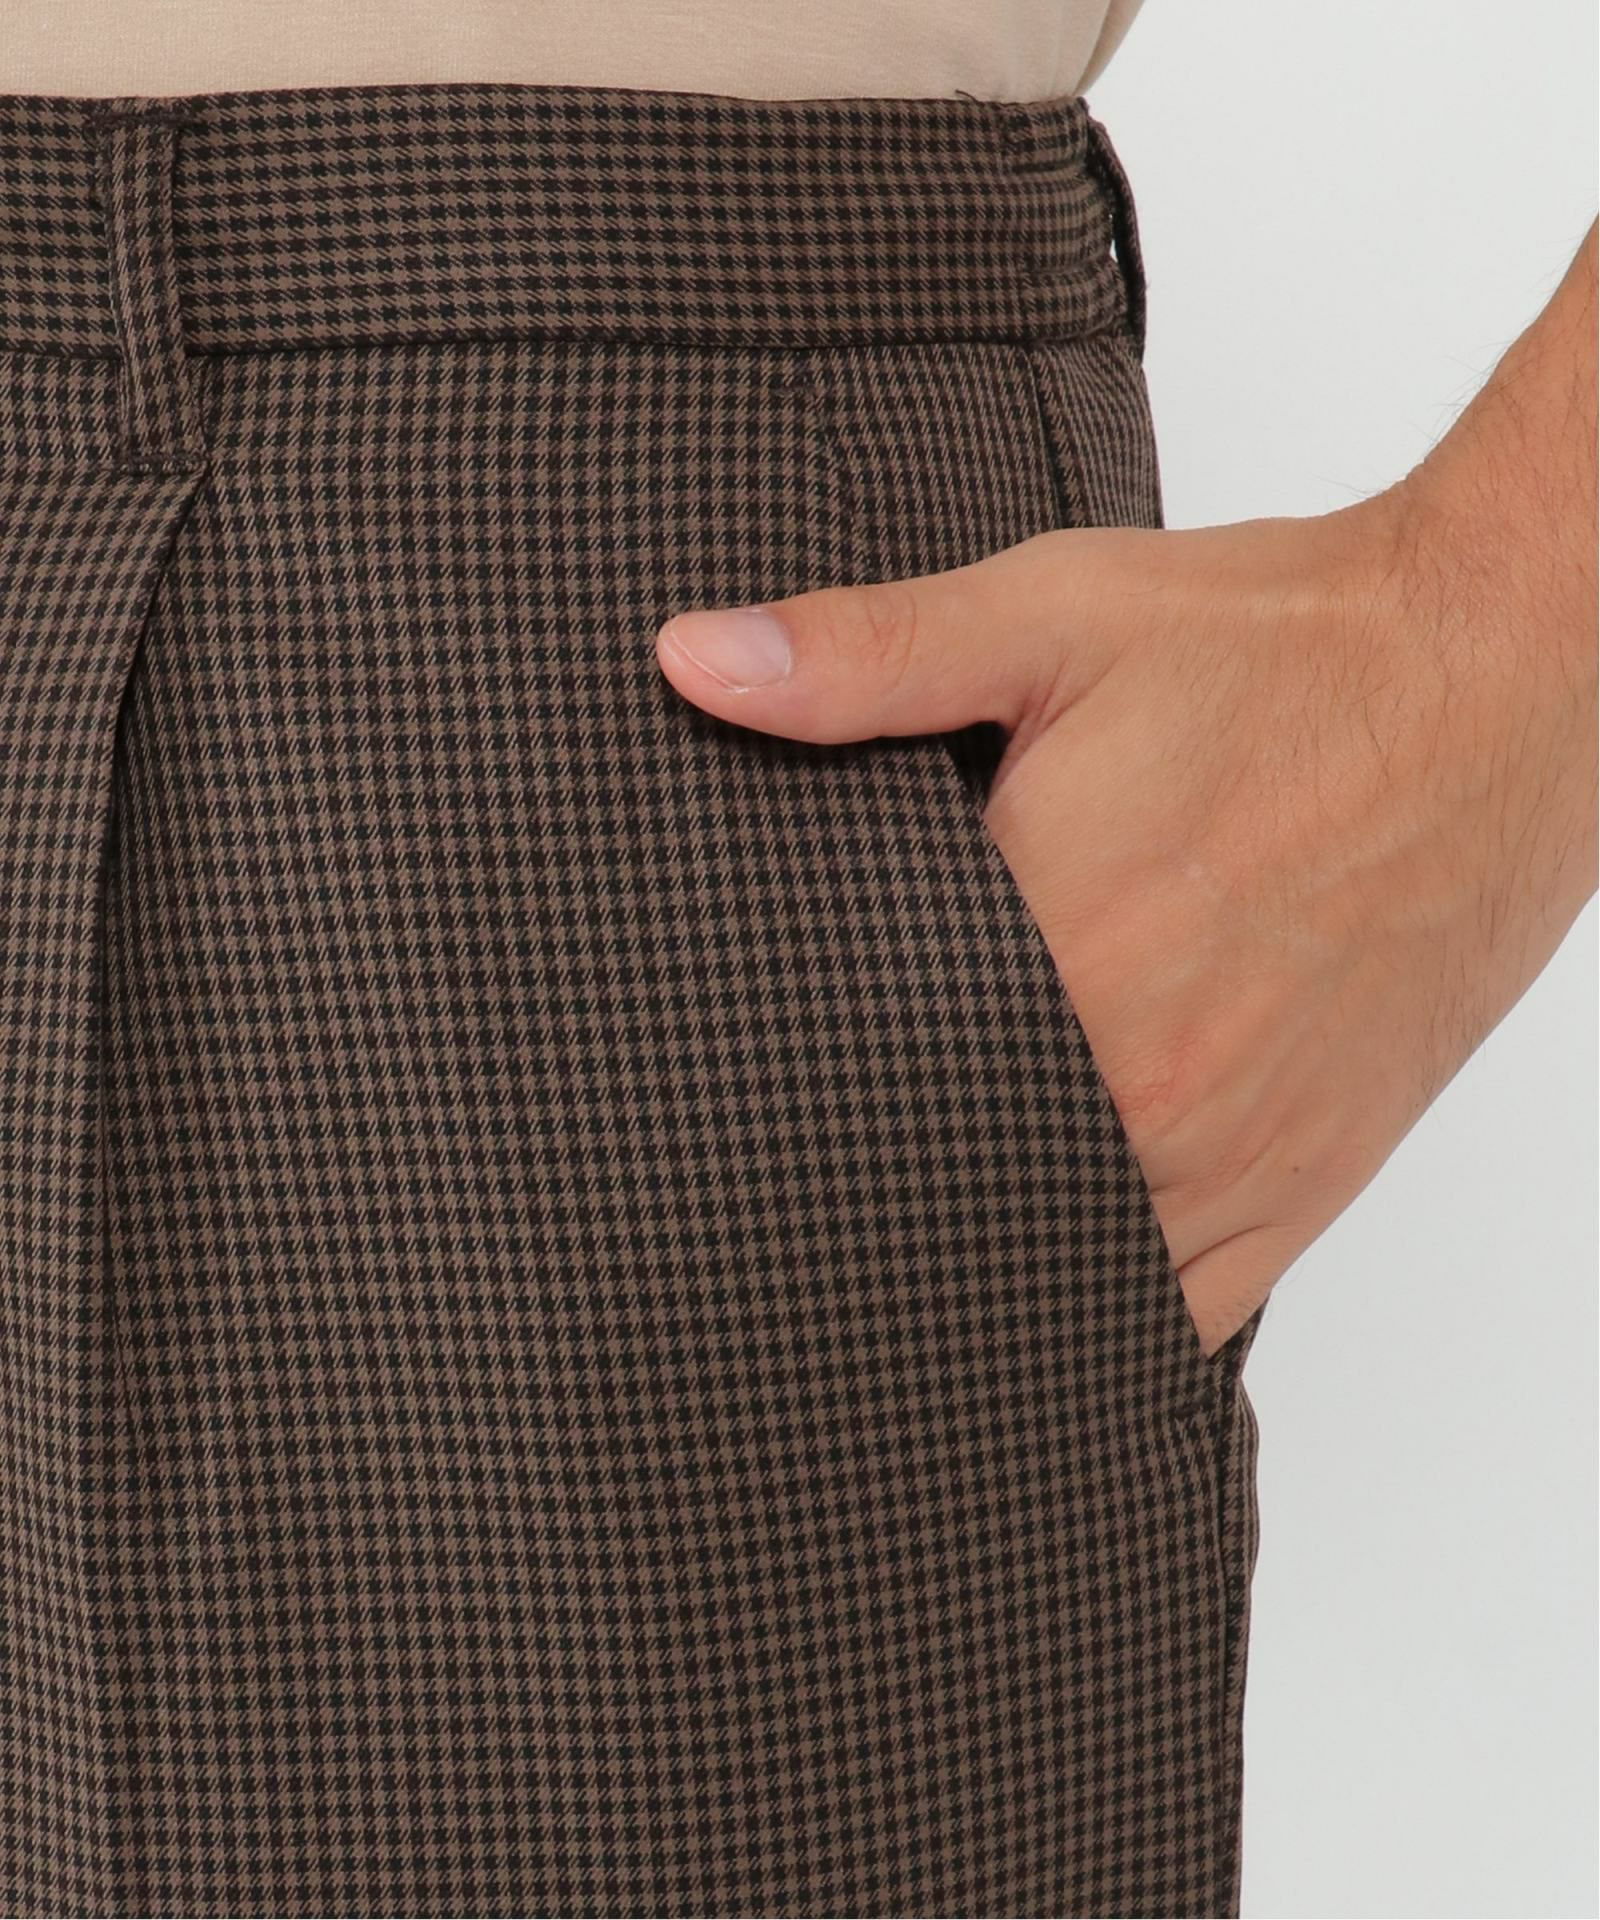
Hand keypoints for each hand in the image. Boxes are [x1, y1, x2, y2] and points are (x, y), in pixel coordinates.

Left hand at [653, 227, 1596, 1358]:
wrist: (1505, 676)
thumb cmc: (1286, 651)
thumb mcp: (1052, 619)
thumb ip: (862, 659)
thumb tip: (693, 665)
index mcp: (1063, 956)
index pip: (856, 1097)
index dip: (776, 1113)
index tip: (716, 1126)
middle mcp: (1148, 1086)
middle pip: (943, 1198)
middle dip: (860, 1192)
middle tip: (775, 1193)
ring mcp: (1233, 1154)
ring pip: (1049, 1275)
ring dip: (967, 1257)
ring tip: (877, 1246)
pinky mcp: (1303, 1181)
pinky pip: (1173, 1314)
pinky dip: (1093, 1307)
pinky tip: (1026, 1286)